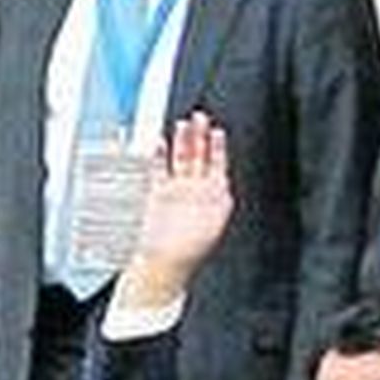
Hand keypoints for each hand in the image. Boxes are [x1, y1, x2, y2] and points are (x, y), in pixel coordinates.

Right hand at [118, 112, 233, 308]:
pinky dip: (158, 156)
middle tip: (199, 117)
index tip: (217, 131)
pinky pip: (158, 169)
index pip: (217, 163)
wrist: (167, 263)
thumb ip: (220, 199)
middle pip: (199, 155)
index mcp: (215, 194)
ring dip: (181, 141)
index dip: (218, 146)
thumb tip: (222, 184)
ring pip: (180, 159)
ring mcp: (177, 189)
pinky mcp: (158, 192)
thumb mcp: (217, 221)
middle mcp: (197, 188)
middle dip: (199, 135)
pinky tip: (159, 144)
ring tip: (182, 125)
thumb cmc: (194, 247)